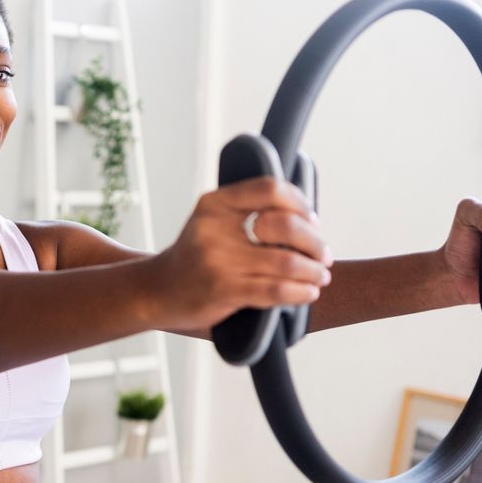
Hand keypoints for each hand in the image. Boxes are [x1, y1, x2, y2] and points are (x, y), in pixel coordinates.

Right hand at [147, 177, 332, 331]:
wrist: (158, 291)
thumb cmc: (196, 257)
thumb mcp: (212, 221)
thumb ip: (248, 211)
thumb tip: (308, 219)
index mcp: (215, 203)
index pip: (270, 189)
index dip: (300, 204)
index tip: (312, 221)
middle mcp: (214, 228)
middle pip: (285, 227)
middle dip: (314, 243)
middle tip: (323, 256)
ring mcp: (218, 261)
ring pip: (286, 263)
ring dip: (312, 272)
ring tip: (319, 277)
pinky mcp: (224, 291)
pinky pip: (276, 291)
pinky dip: (300, 292)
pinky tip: (307, 293)